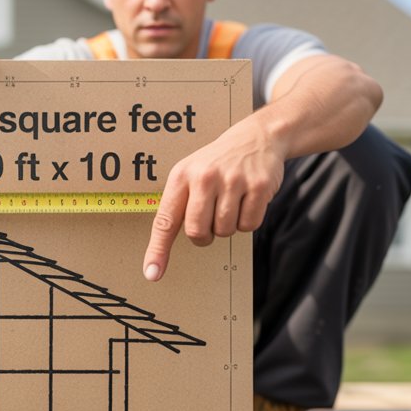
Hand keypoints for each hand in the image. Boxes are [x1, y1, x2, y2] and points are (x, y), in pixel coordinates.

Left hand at [142, 118, 284, 280]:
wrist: (257, 137)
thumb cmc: (217, 163)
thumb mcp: (190, 174)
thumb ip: (177, 206)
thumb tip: (161, 248)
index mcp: (182, 176)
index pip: (165, 220)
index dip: (158, 250)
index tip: (152, 273)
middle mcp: (205, 177)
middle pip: (197, 232)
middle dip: (204, 235)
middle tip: (211, 218)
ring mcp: (233, 181)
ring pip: (225, 231)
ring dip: (228, 226)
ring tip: (231, 201)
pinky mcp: (258, 186)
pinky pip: (249, 225)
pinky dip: (248, 220)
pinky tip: (247, 199)